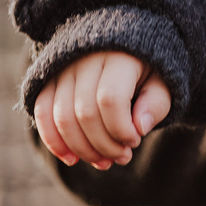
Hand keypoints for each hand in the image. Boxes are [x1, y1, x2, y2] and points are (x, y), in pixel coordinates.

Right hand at [32, 52, 171, 170]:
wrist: (123, 44)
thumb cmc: (147, 68)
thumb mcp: (162, 80)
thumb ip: (156, 103)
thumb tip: (140, 129)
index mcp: (120, 54)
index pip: (110, 99)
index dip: (121, 129)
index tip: (135, 142)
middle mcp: (87, 57)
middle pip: (85, 113)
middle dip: (104, 145)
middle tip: (123, 157)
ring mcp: (64, 67)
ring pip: (62, 117)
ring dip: (81, 149)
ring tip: (104, 161)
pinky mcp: (49, 78)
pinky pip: (42, 111)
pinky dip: (53, 141)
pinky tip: (72, 158)